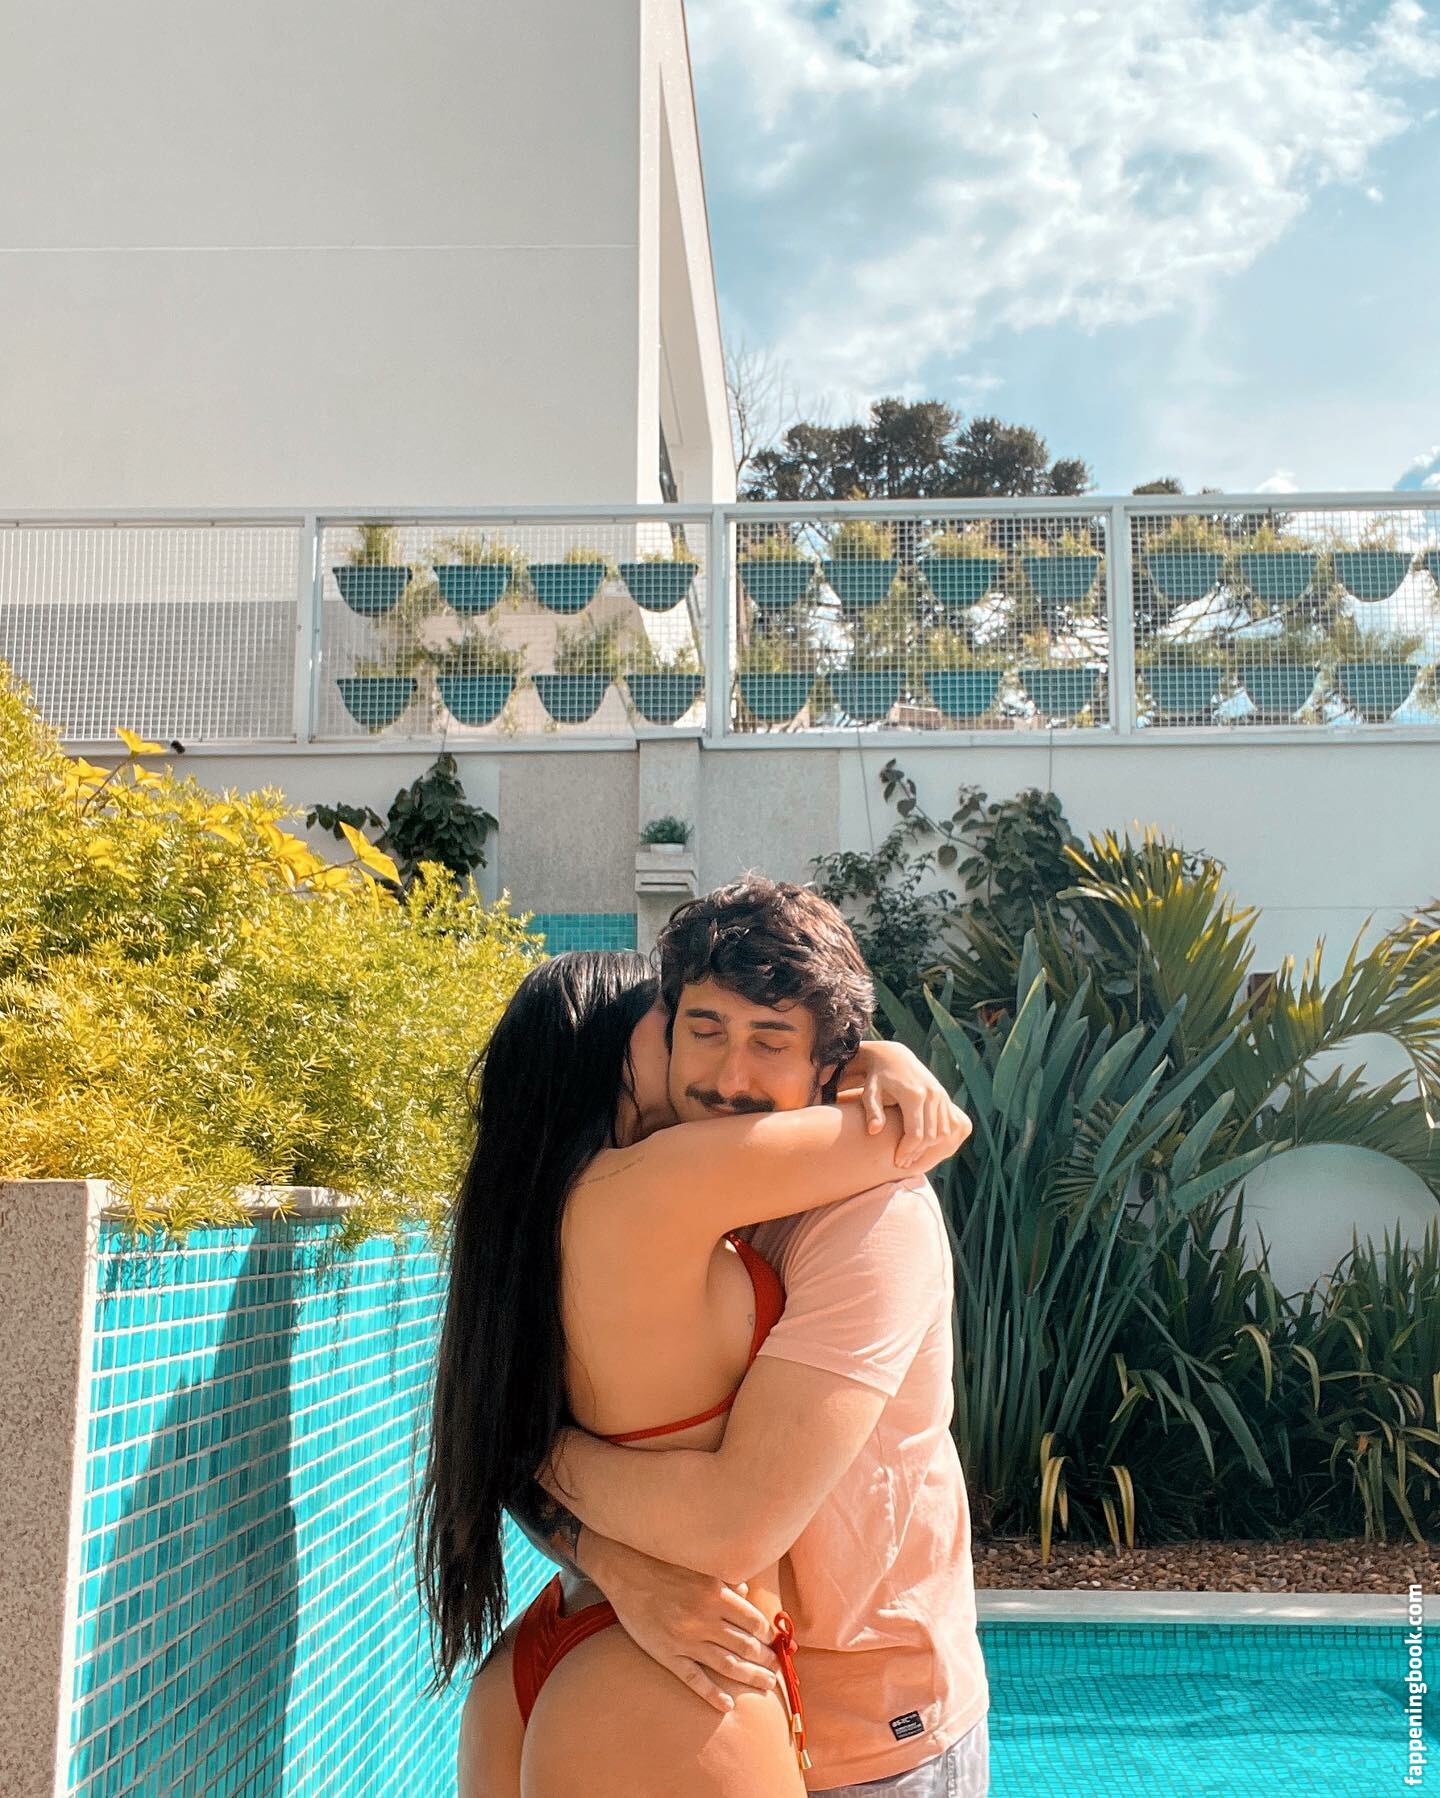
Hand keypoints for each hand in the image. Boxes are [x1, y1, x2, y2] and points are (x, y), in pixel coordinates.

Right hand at [579, 1532, 778, 1713]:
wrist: (626, 1571)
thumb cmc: (666, 1565)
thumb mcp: (701, 1569)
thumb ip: (726, 1583)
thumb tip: (747, 1594)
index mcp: (715, 1594)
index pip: (753, 1621)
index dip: (768, 1635)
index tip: (776, 1643)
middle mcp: (704, 1618)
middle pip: (745, 1645)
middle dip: (765, 1659)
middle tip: (777, 1670)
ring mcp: (685, 1639)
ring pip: (726, 1664)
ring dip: (750, 1676)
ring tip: (766, 1686)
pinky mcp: (667, 1654)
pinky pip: (694, 1678)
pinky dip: (712, 1693)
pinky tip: (727, 1704)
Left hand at [847, 1039, 971, 1170]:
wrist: (893, 1056)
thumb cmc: (877, 1077)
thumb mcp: (870, 1092)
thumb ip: (872, 1111)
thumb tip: (874, 1131)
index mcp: (913, 1095)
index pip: (916, 1134)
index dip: (907, 1151)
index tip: (896, 1161)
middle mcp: (931, 1094)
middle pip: (931, 1136)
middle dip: (917, 1153)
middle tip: (903, 1163)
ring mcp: (941, 1094)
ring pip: (943, 1132)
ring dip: (929, 1148)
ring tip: (911, 1155)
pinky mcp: (944, 1096)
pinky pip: (949, 1123)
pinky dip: (939, 1137)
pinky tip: (922, 1144)